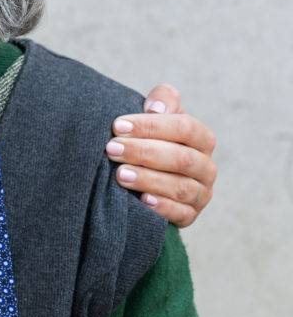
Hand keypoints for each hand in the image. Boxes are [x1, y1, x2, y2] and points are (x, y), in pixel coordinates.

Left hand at [105, 84, 216, 227]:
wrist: (145, 173)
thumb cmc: (150, 138)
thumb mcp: (156, 116)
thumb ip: (162, 101)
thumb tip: (156, 106)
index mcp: (201, 138)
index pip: (184, 128)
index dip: (151, 126)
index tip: (117, 126)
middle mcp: (206, 166)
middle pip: (182, 158)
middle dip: (143, 152)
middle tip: (112, 149)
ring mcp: (201, 193)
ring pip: (181, 187)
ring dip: (148, 179)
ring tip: (120, 174)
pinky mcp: (190, 215)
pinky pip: (181, 214)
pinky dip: (163, 207)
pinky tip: (142, 200)